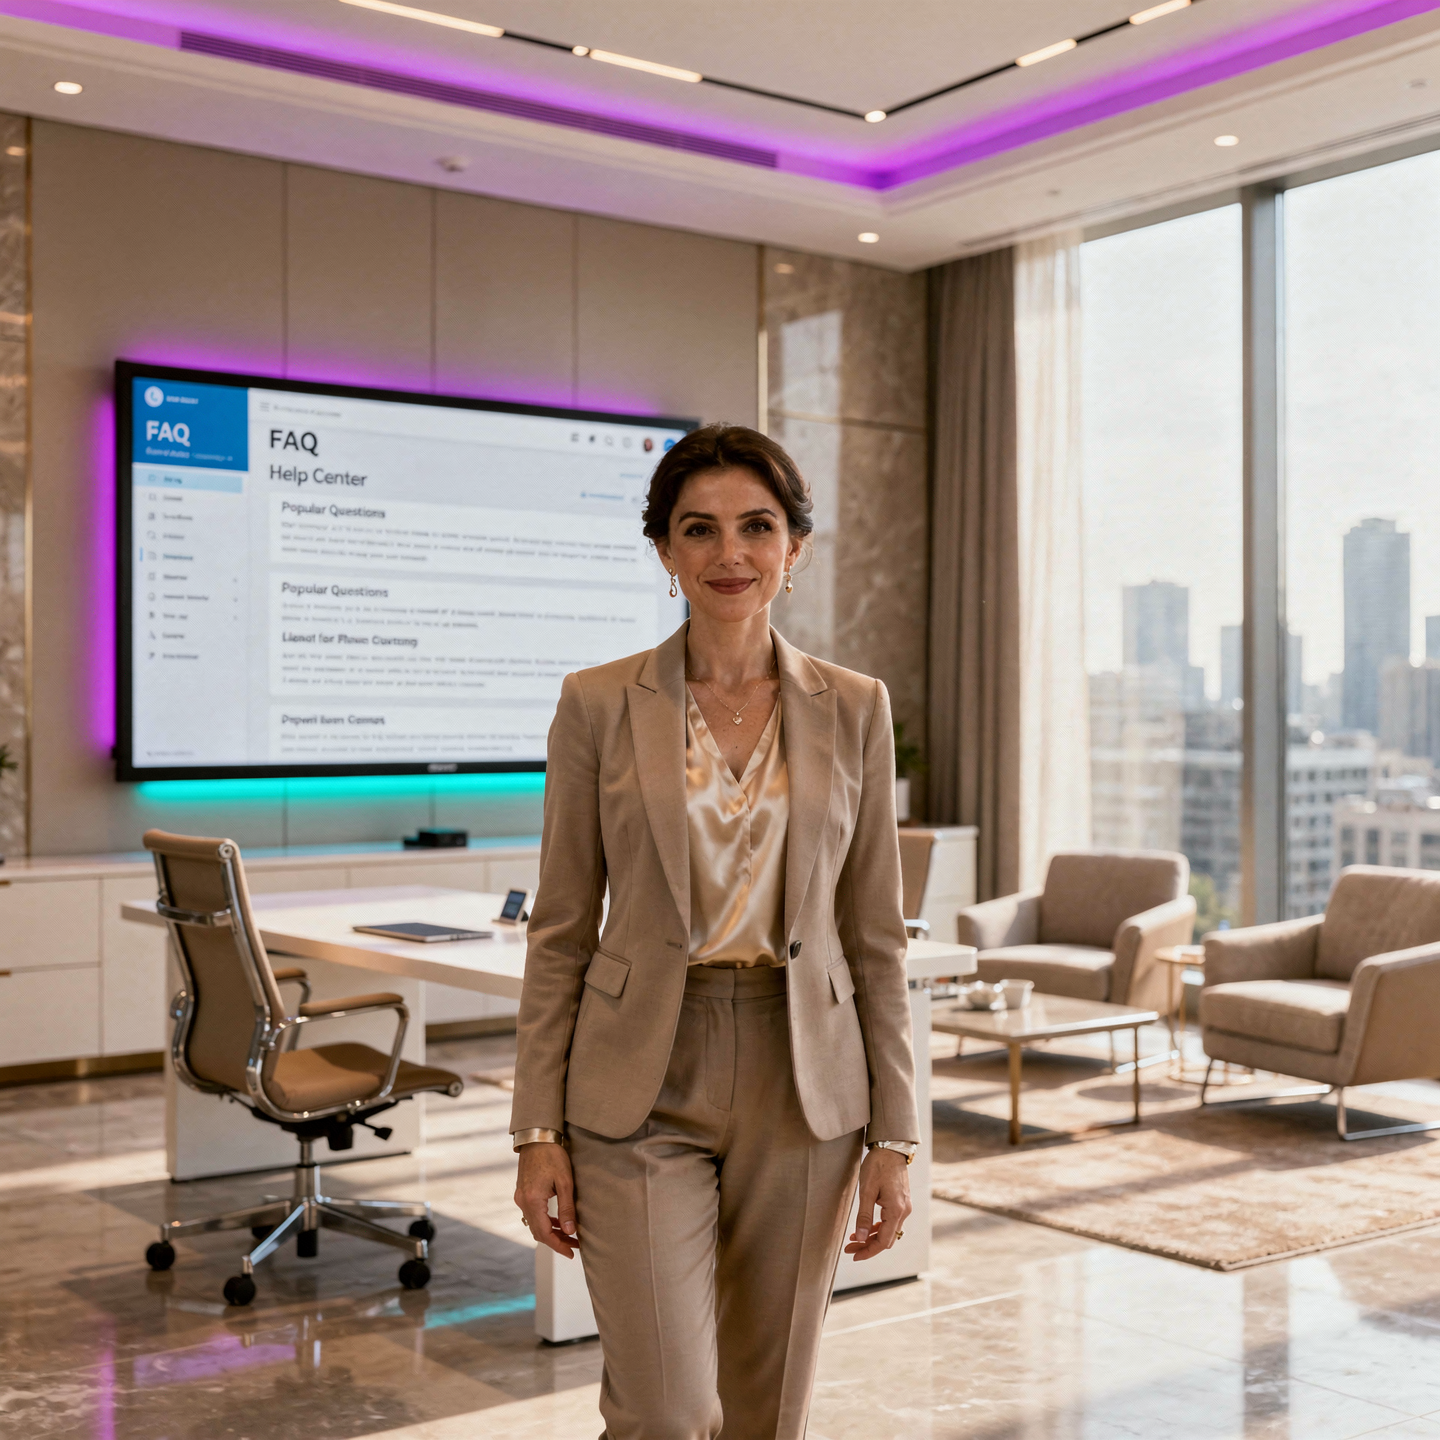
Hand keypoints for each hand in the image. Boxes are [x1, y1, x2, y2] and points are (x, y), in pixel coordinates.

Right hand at [514, 1142, 579, 1258]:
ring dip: (551, 1232)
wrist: (537, 1137)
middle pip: (538, 1231)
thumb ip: (566, 1208)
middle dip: (557, 1241)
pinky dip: (545, 1221)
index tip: (571, 1253)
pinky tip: (558, 1222)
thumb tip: (570, 1231)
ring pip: (535, 1224)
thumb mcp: (564, 1181)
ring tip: (570, 1235)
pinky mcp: (523, 1192)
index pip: (544, 1233)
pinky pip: (533, 1214)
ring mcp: (521, 1197)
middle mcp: (523, 1201)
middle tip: (575, 1245)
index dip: (558, 1246)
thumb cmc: (552, 1155)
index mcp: (532, 1200)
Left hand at [844, 1146, 911, 1259]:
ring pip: (888, 1231)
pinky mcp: (901, 1202)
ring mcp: (904, 1207)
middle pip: (887, 1239)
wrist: (891, 1148)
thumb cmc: (878, 1165)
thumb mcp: (867, 1190)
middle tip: (849, 1247)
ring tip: (853, 1238)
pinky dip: (877, 1227)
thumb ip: (864, 1216)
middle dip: (868, 1246)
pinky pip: (890, 1221)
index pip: (883, 1241)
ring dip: (871, 1237)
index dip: (868, 1251)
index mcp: (896, 1210)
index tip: (854, 1255)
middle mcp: (904, 1211)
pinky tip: (864, 1227)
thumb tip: (860, 1238)